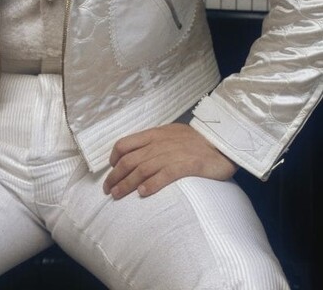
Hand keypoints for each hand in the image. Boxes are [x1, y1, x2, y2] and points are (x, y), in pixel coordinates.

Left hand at [103, 123, 236, 199]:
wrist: (223, 141)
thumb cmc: (196, 141)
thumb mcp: (171, 135)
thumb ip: (154, 142)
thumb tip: (137, 155)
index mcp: (155, 134)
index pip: (125, 143)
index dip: (113, 158)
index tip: (111, 171)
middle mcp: (160, 143)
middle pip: (130, 160)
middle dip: (115, 176)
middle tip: (108, 191)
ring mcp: (173, 153)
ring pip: (142, 169)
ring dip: (126, 184)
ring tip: (117, 196)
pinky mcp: (187, 165)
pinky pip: (165, 174)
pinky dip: (151, 184)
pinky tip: (143, 193)